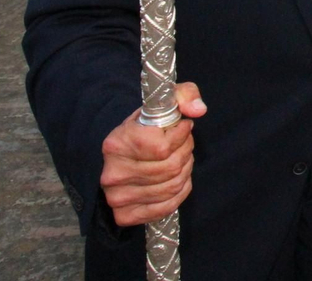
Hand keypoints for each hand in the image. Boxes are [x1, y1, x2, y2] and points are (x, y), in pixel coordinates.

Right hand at [99, 82, 206, 227]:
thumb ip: (184, 95)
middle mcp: (113, 174)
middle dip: (186, 152)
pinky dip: (181, 191)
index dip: (181, 136)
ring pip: (172, 186)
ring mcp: (117, 198)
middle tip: (184, 144)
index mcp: (116, 144)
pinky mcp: (125, 215)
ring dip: (185, 170)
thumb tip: (198, 109)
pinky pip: (167, 206)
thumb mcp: (160, 103)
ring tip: (181, 158)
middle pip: (170, 168)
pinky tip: (178, 178)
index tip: (183, 127)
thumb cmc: (143, 128)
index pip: (162, 147)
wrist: (120, 155)